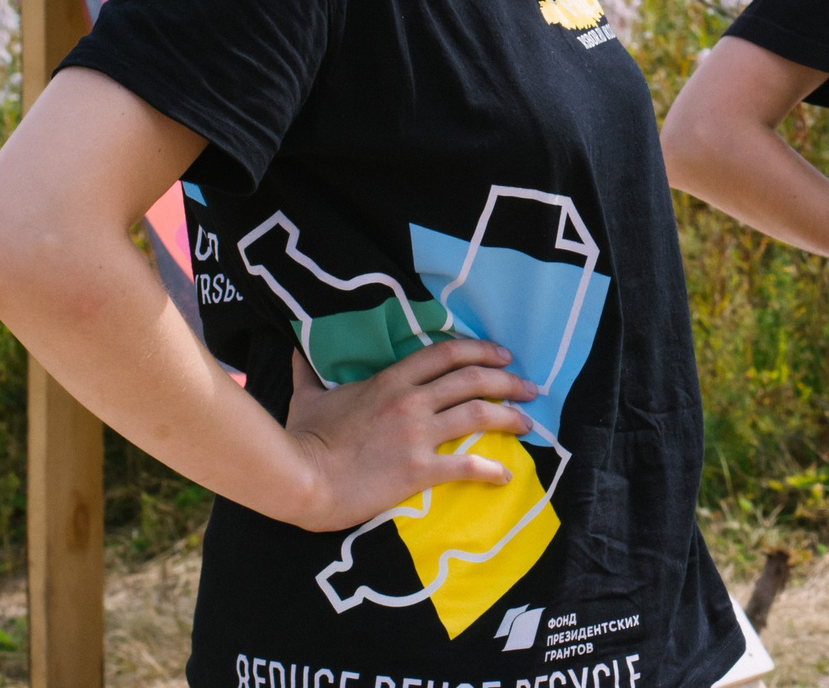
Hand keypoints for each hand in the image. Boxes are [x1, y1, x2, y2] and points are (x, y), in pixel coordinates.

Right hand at [279, 340, 541, 531]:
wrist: (300, 479)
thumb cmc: (304, 438)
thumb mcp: (308, 397)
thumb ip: (308, 371)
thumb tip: (297, 351)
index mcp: (391, 380)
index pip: (446, 354)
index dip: (480, 350)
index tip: (503, 355)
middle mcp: (411, 401)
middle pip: (472, 380)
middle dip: (508, 380)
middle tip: (530, 387)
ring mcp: (417, 435)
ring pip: (477, 415)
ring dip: (509, 416)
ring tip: (528, 423)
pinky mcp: (418, 470)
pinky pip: (465, 466)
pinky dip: (490, 470)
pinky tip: (505, 475)